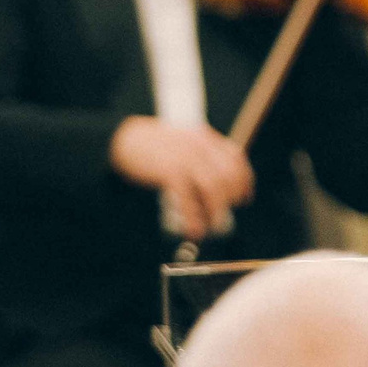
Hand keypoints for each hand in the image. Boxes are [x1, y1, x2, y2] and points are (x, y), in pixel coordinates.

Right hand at [109, 115, 252, 241]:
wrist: (123, 140)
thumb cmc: (150, 146)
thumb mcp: (181, 142)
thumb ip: (199, 155)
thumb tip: (215, 185)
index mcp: (204, 137)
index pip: (235, 156)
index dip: (244, 179)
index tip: (244, 197)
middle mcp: (199, 145)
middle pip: (229, 174)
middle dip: (232, 197)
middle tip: (225, 213)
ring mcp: (185, 157)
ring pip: (214, 187)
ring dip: (216, 210)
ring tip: (212, 225)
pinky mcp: (170, 170)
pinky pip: (189, 198)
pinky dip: (194, 217)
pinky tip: (194, 229)